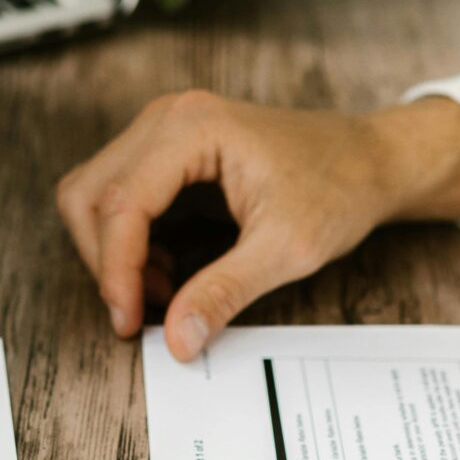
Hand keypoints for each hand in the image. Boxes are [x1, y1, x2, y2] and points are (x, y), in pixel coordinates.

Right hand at [55, 91, 459, 360]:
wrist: (371, 160)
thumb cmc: (340, 188)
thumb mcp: (287, 249)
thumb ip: (225, 293)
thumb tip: (177, 339)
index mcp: (191, 128)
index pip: (120, 204)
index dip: (116, 271)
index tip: (130, 323)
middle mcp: (167, 119)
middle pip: (89, 195)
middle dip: (106, 262)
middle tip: (141, 314)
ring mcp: (164, 132)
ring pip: (95, 197)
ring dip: (116, 254)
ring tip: (168, 292)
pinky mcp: (168, 154)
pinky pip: (121, 201)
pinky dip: (133, 246)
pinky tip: (174, 274)